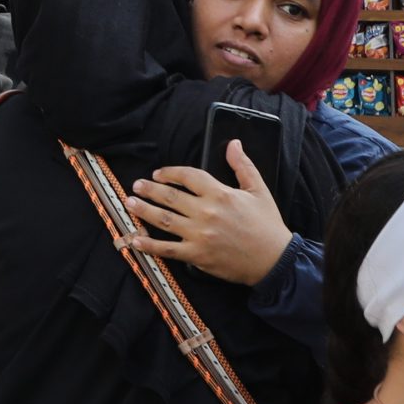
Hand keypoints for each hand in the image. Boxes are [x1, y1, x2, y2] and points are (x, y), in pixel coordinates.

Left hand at [125, 142, 292, 286]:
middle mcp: (206, 212)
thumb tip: (234, 144)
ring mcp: (199, 234)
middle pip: (170, 197)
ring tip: (129, 203)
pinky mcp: (196, 254)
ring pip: (164, 220)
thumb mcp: (259, 190)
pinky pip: (167, 249)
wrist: (274, 259)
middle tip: (136, 186)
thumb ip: (243, 166)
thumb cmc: (267, 224)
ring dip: (144, 210)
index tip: (159, 174)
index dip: (170, 173)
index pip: (188, 176)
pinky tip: (135, 239)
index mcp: (220, 194)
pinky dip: (148, 244)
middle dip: (149, 190)